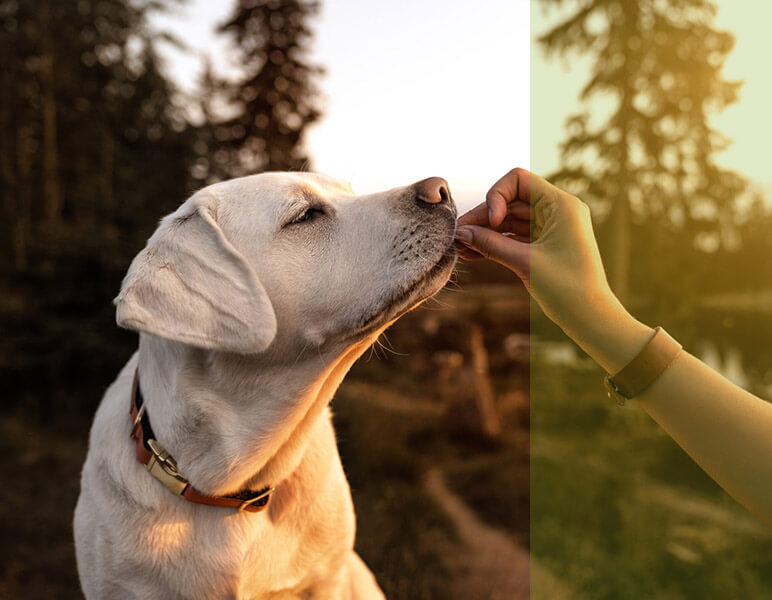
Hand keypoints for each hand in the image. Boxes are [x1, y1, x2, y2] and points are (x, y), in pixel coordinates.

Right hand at [454, 168, 622, 340]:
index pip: (518, 180)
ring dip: (485, 232)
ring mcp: (550, 228)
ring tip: (460, 247)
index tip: (492, 222)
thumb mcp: (524, 263)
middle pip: (510, 201)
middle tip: (457, 236)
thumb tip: (461, 233)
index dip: (497, 196)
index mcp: (561, 205)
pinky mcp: (544, 245)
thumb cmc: (566, 288)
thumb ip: (491, 244)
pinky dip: (495, 243)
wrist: (590, 318)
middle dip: (483, 218)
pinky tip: (473, 253)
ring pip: (509, 220)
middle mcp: (557, 210)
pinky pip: (514, 236)